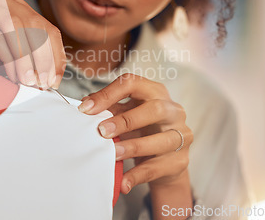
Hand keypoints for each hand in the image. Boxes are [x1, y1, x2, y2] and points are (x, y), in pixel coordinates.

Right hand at [0, 0, 65, 88]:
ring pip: (14, 26)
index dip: (55, 54)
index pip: (47, 28)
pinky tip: (11, 74)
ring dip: (25, 58)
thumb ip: (30, 58)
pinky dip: (7, 58)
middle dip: (43, 57)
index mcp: (17, 7)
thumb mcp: (10, 52)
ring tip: (28, 80)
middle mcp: (2, 1)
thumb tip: (50, 78)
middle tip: (43, 82)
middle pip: (34, 25)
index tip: (54, 78)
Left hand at [77, 73, 192, 193]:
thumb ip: (109, 109)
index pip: (132, 83)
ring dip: (134, 147)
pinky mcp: (180, 160)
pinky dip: (139, 175)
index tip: (85, 109)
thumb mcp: (126, 114)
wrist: (164, 160)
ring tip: (113, 154)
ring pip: (162, 139)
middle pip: (155, 109)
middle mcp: (172, 110)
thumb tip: (84, 106)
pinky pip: (159, 167)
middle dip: (126, 120)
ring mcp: (181, 135)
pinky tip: (124, 182)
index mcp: (154, 92)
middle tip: (102, 131)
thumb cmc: (142, 129)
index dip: (108, 94)